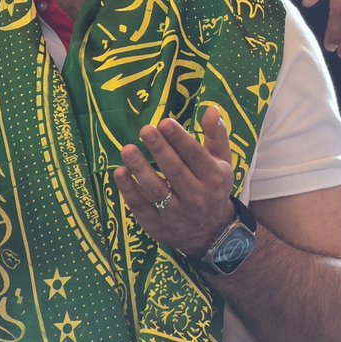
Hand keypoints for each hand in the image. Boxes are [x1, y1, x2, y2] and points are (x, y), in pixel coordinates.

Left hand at [114, 108, 235, 257]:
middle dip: (160, 150)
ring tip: (127, 149)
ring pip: (156, 190)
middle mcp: (197, 196)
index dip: (180, 139)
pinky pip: (140, 207)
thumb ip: (216, 135)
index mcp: (214, 178)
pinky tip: (119, 173)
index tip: (165, 122)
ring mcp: (176, 213)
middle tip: (145, 130)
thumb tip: (210, 109)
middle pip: (176, 171)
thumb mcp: (222, 162)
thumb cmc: (212, 187)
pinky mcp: (157, 225)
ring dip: (140, 169)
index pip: (196, 156)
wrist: (210, 233)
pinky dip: (129, 190)